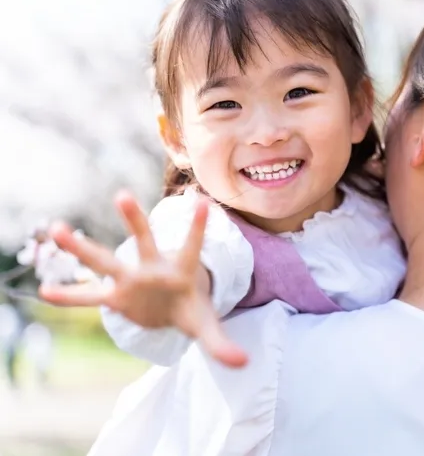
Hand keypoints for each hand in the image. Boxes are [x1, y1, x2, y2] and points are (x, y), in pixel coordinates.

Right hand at [39, 191, 247, 367]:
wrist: (171, 311)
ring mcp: (131, 281)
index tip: (204, 201)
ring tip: (57, 229)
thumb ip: (222, 345)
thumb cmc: (192, 311)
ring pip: (106, 261)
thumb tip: (243, 363)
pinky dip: (69, 296)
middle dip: (134, 220)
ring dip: (83, 248)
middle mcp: (154, 269)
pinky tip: (45, 292)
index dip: (199, 227)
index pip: (193, 247)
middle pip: (144, 242)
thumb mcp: (207, 327)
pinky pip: (89, 296)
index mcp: (182, 271)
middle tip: (123, 194)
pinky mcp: (116, 297)